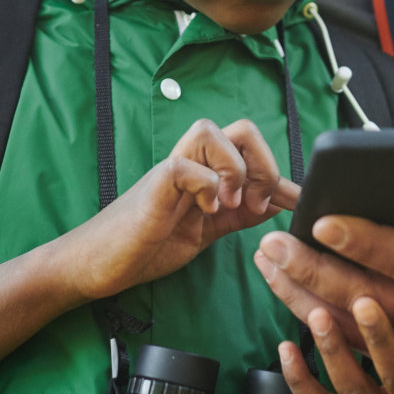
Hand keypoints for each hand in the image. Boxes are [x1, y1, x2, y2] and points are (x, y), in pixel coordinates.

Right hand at [59, 117, 299, 301]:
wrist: (98, 265)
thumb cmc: (146, 245)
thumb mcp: (207, 230)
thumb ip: (238, 215)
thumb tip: (276, 204)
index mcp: (206, 172)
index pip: (251, 149)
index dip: (279, 173)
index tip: (295, 204)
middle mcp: (191, 163)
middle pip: (241, 128)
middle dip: (263, 164)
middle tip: (257, 203)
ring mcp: (171, 171)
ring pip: (211, 131)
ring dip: (234, 168)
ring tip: (230, 204)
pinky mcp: (153, 186)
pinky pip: (184, 165)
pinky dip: (205, 184)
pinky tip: (207, 210)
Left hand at [253, 170, 393, 353]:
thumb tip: (390, 159)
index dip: (365, 243)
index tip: (322, 222)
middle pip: (369, 297)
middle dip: (316, 270)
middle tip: (277, 243)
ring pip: (350, 327)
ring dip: (301, 294)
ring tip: (268, 260)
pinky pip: (347, 343)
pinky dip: (310, 316)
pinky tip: (283, 289)